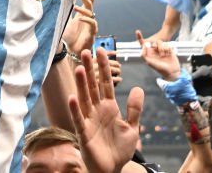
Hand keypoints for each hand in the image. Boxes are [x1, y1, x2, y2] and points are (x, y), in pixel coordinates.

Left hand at [62, 0, 97, 56]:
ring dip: (83, 10)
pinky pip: (92, 24)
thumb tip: (61, 3)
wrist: (70, 51)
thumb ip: (65, 14)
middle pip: (90, 6)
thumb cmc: (68, 38)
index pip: (87, 4)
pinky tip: (80, 19)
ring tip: (75, 7)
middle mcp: (87, 20)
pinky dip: (86, 20)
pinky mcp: (92, 33)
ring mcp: (90, 26)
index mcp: (81, 16)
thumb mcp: (65, 23)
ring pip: (91, 14)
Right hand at [68, 48, 144, 172]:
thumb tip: (138, 88)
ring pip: (85, 99)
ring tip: (79, 69)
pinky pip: (79, 119)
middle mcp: (98, 111)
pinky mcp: (84, 133)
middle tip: (86, 51)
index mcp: (110, 107)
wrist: (112, 170)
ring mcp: (90, 121)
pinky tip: (73, 98)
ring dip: (81, 85)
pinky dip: (75, 109)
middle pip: (93, 86)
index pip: (106, 83)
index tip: (102, 50)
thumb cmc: (119, 150)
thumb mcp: (132, 128)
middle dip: (90, 70)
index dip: (104, 67)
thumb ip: (134, 109)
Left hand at [135, 29, 180, 81]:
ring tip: (164, 56)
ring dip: (162, 49)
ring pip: (160, 42)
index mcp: (149, 53)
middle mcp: (154, 50)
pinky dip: (168, 49)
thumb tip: (143, 46)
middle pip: (154, 42)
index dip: (140, 37)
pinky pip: (166, 44)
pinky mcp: (168, 49)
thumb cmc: (160, 68)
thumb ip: (144, 55)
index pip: (143, 44)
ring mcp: (161, 49)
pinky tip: (169, 54)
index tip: (137, 32)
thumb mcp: (149, 63)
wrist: (172, 71)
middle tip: (160, 54)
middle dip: (157, 46)